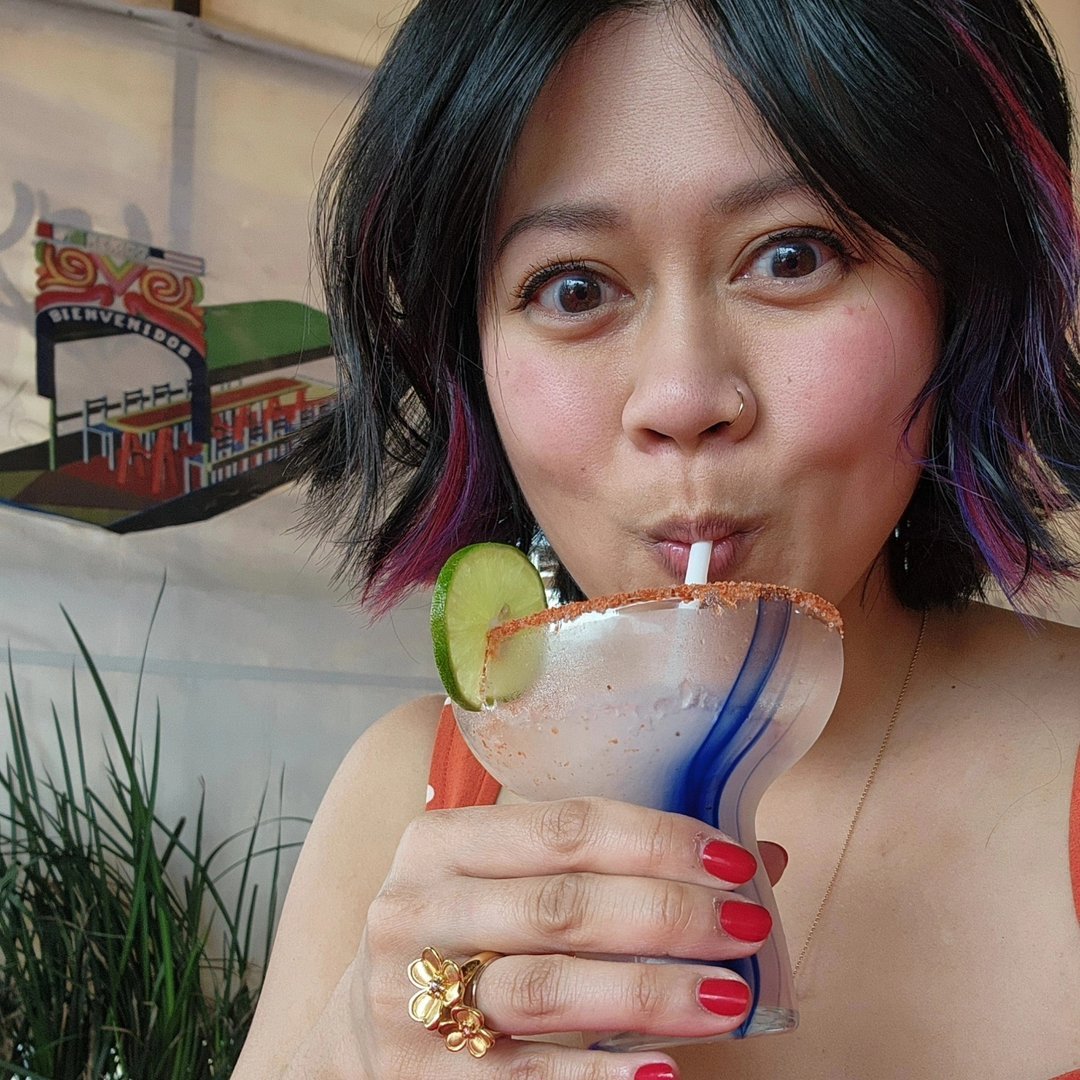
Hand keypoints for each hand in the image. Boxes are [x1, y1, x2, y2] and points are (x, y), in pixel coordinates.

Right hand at [349, 797, 776, 1077]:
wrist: (352, 1042)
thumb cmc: (457, 943)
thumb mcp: (504, 887)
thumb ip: (610, 869)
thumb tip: (761, 860)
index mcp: (440, 841)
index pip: (565, 826)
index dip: (657, 840)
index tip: (732, 859)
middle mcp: (416, 908)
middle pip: (561, 905)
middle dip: (666, 912)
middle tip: (745, 925)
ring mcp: (408, 996)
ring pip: (548, 987)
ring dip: (651, 991)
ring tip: (729, 997)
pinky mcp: (420, 1076)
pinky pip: (525, 1078)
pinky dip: (600, 1078)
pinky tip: (664, 1073)